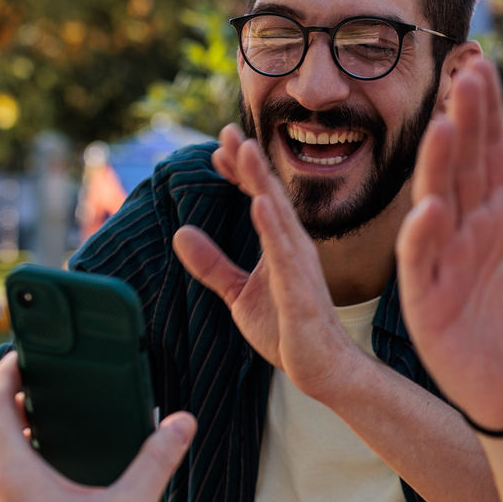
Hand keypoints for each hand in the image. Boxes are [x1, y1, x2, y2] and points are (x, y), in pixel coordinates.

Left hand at [171, 125, 369, 401]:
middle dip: (250, 164)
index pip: (258, 199)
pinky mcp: (300, 294)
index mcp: (280, 245)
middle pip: (270, 197)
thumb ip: (212, 264)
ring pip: (280, 218)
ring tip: (246, 153)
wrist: (322, 370)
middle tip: (230, 131)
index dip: (238, 173)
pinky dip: (273, 229)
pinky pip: (285, 258)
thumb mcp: (238, 293)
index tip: (216, 148)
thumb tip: (180, 232)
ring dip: (262, 184)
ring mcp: (299, 269)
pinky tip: (260, 205)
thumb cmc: (287, 329)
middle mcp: (293, 248)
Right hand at [396, 61, 502, 431]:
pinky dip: (423, 234)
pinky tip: (433, 209)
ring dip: (437, 165)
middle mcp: (471, 227)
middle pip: (461, 164)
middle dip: (461, 122)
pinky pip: (419, 259)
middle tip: (464, 78)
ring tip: (443, 127)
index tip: (484, 68)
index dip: (487, 111)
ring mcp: (444, 259)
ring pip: (435, 200)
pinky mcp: (425, 297)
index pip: (493, 150)